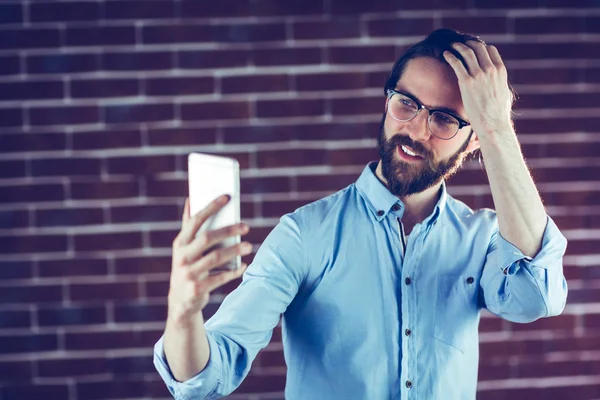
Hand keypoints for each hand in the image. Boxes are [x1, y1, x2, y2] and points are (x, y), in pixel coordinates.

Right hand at [167, 195, 251, 326]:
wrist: (180, 301)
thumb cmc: (187, 266)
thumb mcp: (183, 248)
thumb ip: (188, 226)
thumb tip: (190, 199)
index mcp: (180, 243)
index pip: (195, 220)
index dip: (211, 207)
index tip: (227, 197)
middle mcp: (182, 257)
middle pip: (207, 238)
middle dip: (228, 230)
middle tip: (246, 227)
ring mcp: (189, 273)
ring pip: (216, 257)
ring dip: (235, 251)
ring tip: (250, 246)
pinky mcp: (197, 289)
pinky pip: (221, 277)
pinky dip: (234, 271)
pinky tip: (244, 266)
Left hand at [443, 41, 513, 137]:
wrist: (492, 123)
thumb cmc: (498, 113)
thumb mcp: (505, 93)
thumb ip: (500, 83)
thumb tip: (499, 84)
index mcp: (500, 70)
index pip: (490, 50)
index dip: (481, 47)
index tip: (474, 47)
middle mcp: (490, 69)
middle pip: (478, 48)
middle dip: (469, 43)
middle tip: (461, 44)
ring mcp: (478, 74)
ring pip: (467, 52)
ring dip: (458, 46)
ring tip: (452, 45)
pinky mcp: (466, 81)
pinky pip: (456, 63)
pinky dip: (450, 56)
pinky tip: (446, 54)